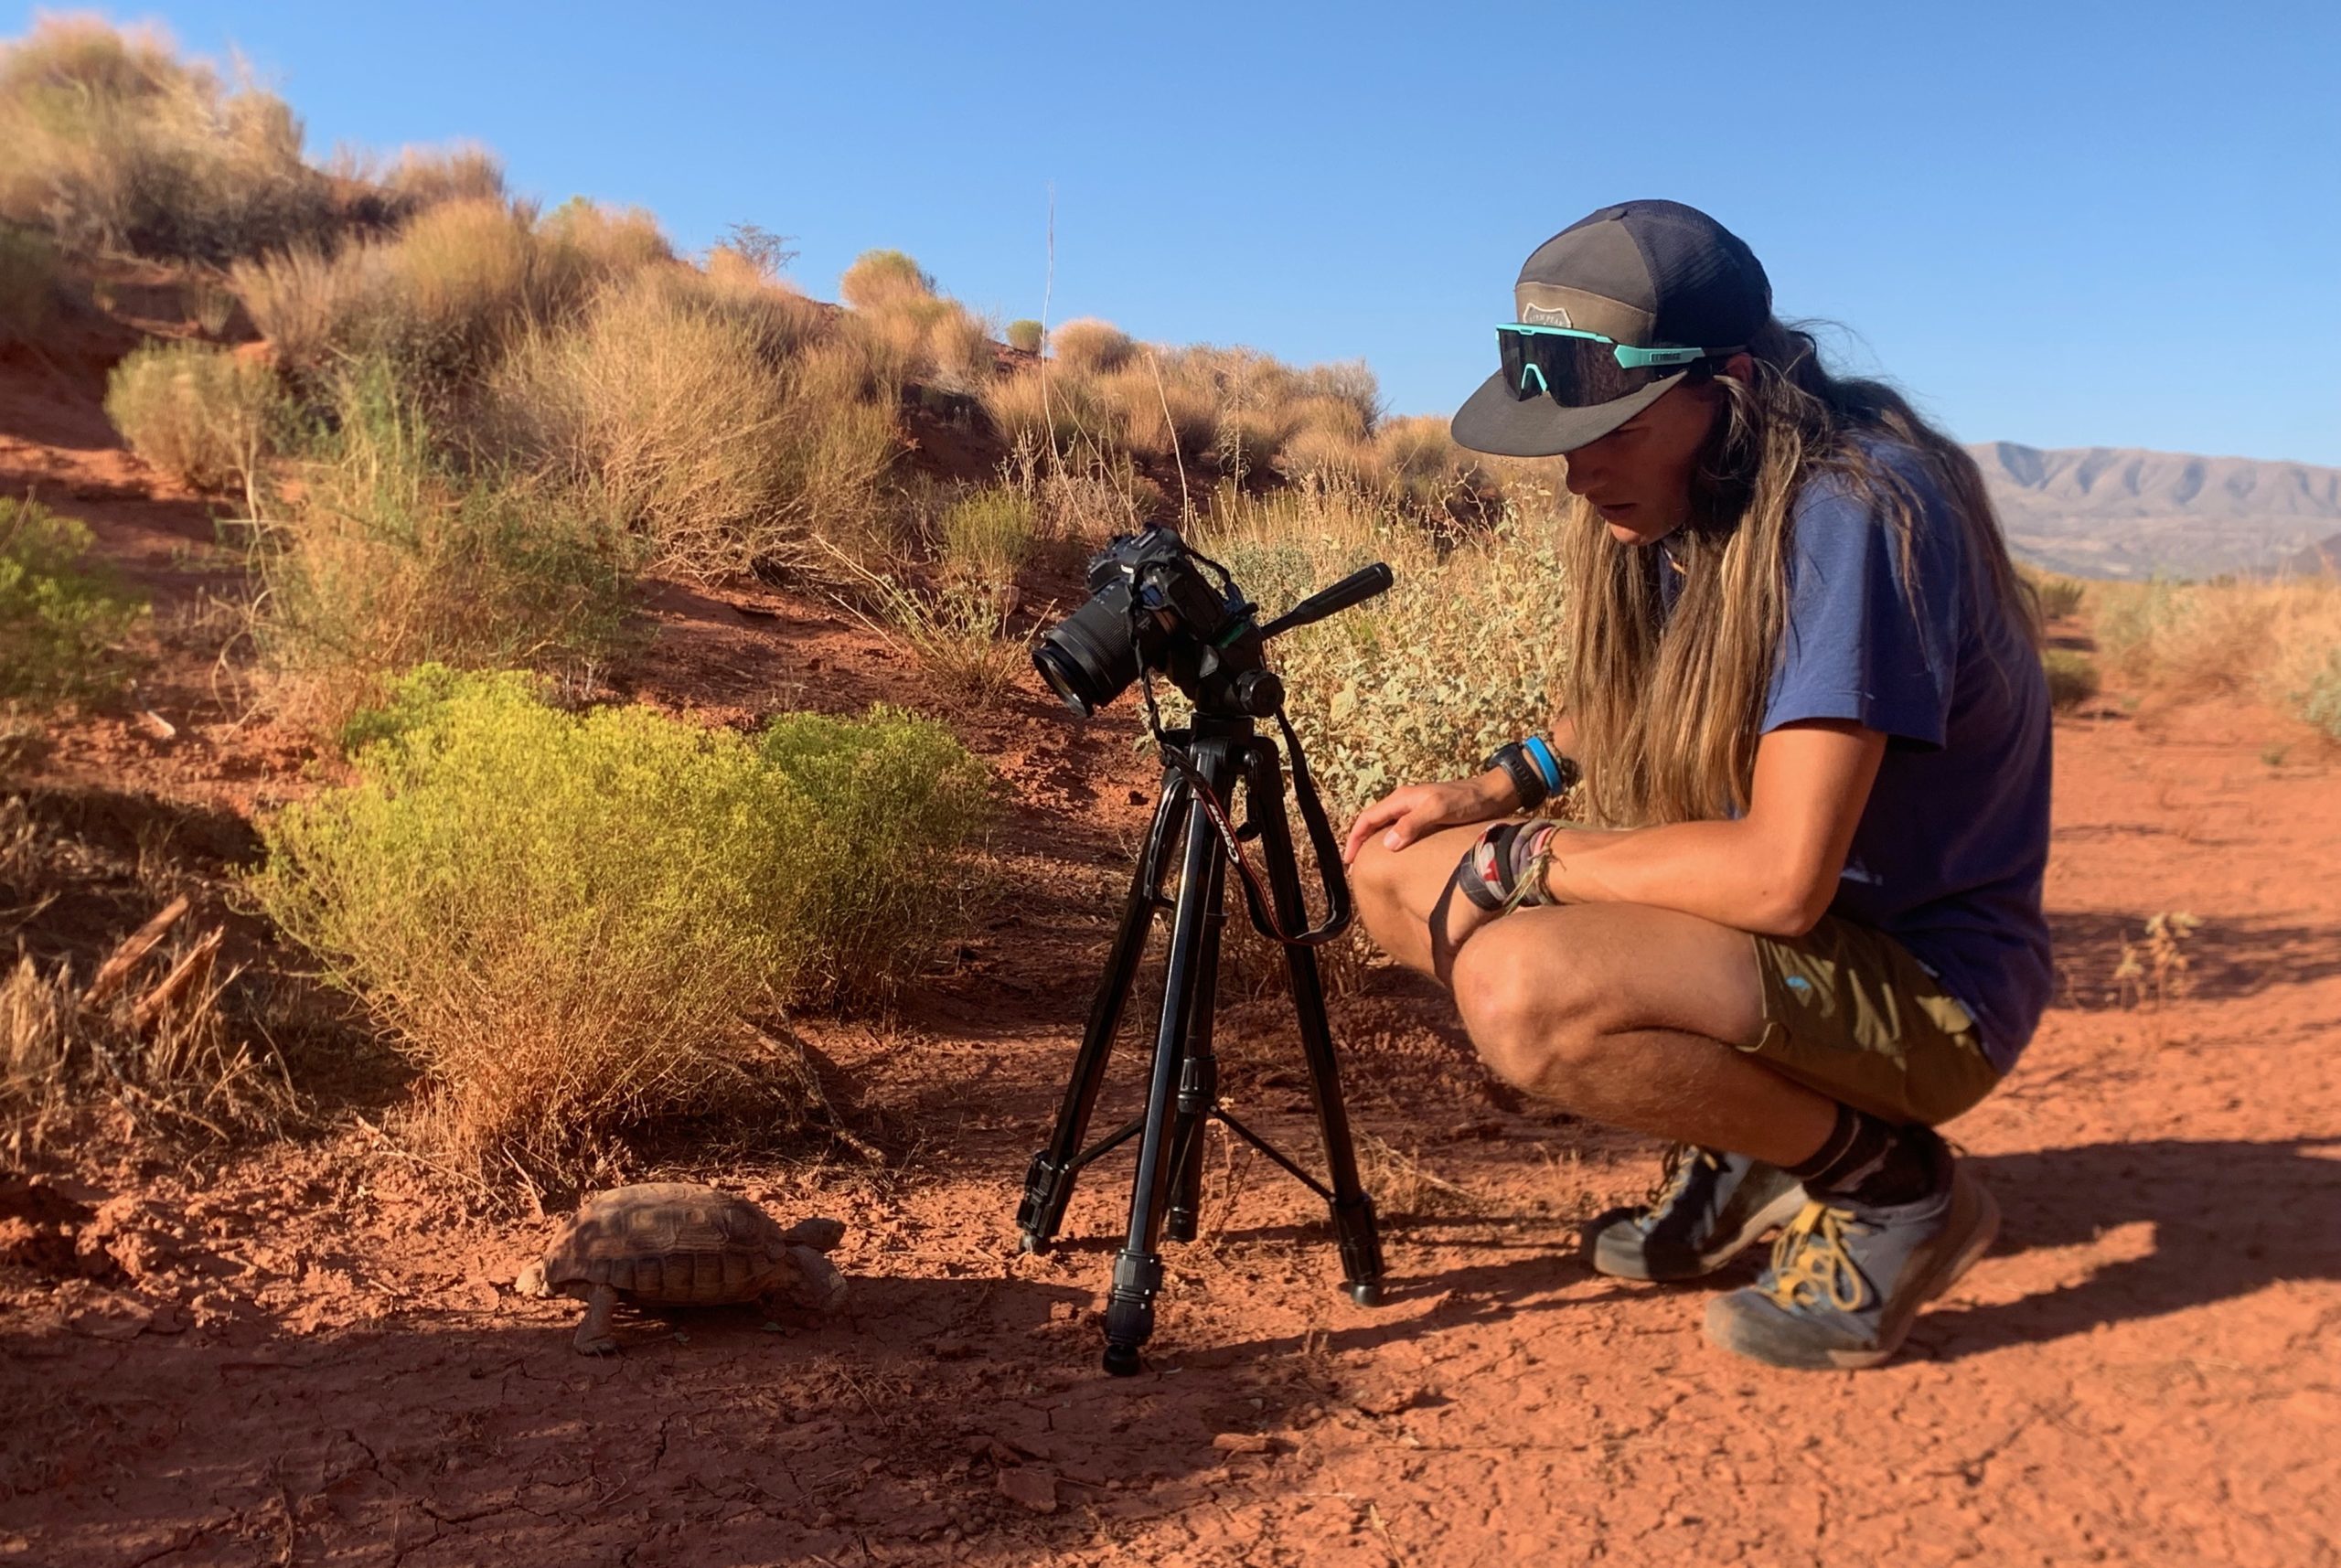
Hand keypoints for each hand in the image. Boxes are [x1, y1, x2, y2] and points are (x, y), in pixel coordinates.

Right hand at [1341, 772, 1515, 863]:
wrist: (1494, 794)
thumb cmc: (1468, 801)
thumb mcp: (1439, 810)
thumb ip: (1413, 824)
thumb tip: (1387, 843)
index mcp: (1402, 799)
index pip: (1368, 818)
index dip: (1355, 839)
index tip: (1350, 861)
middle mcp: (1404, 802)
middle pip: (1374, 822)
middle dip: (1361, 842)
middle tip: (1356, 867)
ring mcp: (1415, 808)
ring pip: (1386, 826)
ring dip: (1375, 842)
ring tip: (1372, 863)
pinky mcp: (1427, 816)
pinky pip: (1400, 829)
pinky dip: (1391, 841)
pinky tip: (1397, 855)